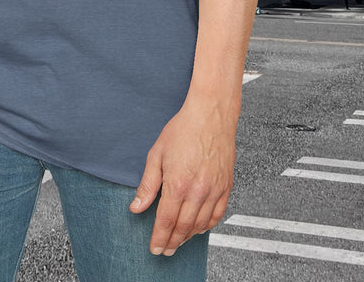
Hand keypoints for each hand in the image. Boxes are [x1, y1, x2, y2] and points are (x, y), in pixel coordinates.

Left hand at [129, 96, 237, 255]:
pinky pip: (218, 214)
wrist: (210, 114)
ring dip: (189, 237)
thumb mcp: (156, 154)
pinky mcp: (226, 186)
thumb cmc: (184, 129)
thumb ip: (148, 184)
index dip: (159, 238)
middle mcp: (198, 191)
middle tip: (165, 250)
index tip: (154, 248)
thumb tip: (137, 206)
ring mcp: (214, 190)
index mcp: (178, 183)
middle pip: (183, 227)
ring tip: (179, 240)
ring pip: (201, 224)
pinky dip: (208, 225)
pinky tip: (200, 227)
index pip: (165, 221)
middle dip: (172, 242)